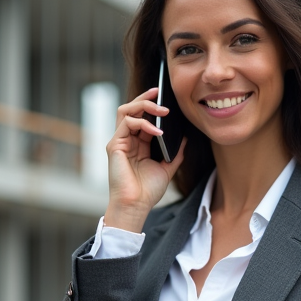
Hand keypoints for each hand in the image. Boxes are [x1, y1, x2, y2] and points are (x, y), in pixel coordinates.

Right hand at [104, 89, 186, 232]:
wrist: (136, 206)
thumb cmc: (148, 191)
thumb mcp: (167, 168)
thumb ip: (175, 153)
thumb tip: (185, 138)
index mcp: (137, 144)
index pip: (142, 116)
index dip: (151, 104)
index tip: (165, 96)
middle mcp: (126, 140)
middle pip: (131, 108)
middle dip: (146, 98)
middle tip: (161, 95)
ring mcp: (119, 141)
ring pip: (125, 110)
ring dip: (144, 105)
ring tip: (162, 111)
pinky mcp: (114, 145)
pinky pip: (127, 124)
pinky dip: (143, 123)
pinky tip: (158, 132)